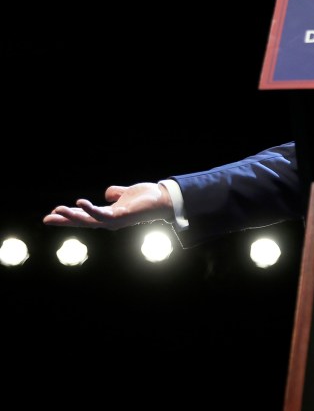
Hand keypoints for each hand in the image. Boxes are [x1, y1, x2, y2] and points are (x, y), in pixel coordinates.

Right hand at [43, 182, 173, 230]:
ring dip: (72, 216)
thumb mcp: (126, 194)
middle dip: (64, 221)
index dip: (69, 216)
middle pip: (82, 222)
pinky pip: (102, 214)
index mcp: (108, 215)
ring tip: (57, 210)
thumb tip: (107, 194)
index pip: (85, 217)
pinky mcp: (121, 216)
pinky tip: (80, 203)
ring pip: (89, 220)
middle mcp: (109, 220)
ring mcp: (115, 220)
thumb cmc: (147, 198)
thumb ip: (115, 193)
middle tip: (46, 219)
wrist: (164, 199)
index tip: (52, 215)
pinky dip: (91, 210)